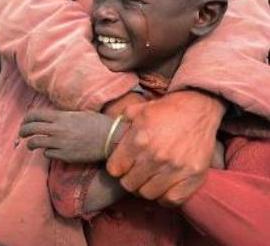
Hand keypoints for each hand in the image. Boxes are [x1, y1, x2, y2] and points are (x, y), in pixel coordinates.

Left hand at [19, 109, 112, 162]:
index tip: (25, 122)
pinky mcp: (65, 156)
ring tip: (30, 145)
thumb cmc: (98, 124)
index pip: (35, 115)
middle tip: (21, 134)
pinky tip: (50, 151)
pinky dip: (47, 152)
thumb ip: (63, 115)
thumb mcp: (79, 113)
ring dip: (30, 144)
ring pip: (35, 143)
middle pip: (31, 129)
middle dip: (23, 131)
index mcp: (61, 116)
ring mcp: (60, 143)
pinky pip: (48, 154)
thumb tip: (51, 117)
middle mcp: (57, 129)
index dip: (27, 119)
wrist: (111, 139)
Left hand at [106, 90, 224, 205]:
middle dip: (129, 179)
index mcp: (138, 141)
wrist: (199, 108)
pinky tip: (164, 188)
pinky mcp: (193, 176)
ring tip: (149, 179)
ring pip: (148, 194)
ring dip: (145, 188)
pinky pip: (172, 200)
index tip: (121, 166)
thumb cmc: (166, 110)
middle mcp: (155, 157)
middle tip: (135, 173)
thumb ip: (120, 124)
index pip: (115, 169)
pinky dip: (165, 197)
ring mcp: (175, 168)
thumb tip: (109, 136)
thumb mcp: (137, 110)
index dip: (116, 168)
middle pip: (129, 184)